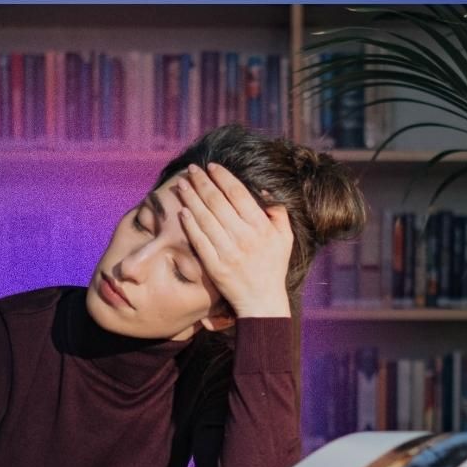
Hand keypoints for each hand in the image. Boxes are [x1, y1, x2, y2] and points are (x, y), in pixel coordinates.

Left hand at [171, 162, 293, 317]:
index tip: (212, 166)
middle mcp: (245, 237)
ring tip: (183, 185)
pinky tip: (182, 211)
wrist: (262, 300)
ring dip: (191, 199)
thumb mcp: (285, 237)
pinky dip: (189, 224)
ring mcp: (228, 252)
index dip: (223, 177)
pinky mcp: (215, 266)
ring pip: (205, 218)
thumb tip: (264, 190)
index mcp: (261, 227)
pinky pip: (199, 240)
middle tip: (192, 170)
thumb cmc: (273, 266)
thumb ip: (278, 212)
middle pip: (218, 202)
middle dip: (202, 182)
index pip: (238, 194)